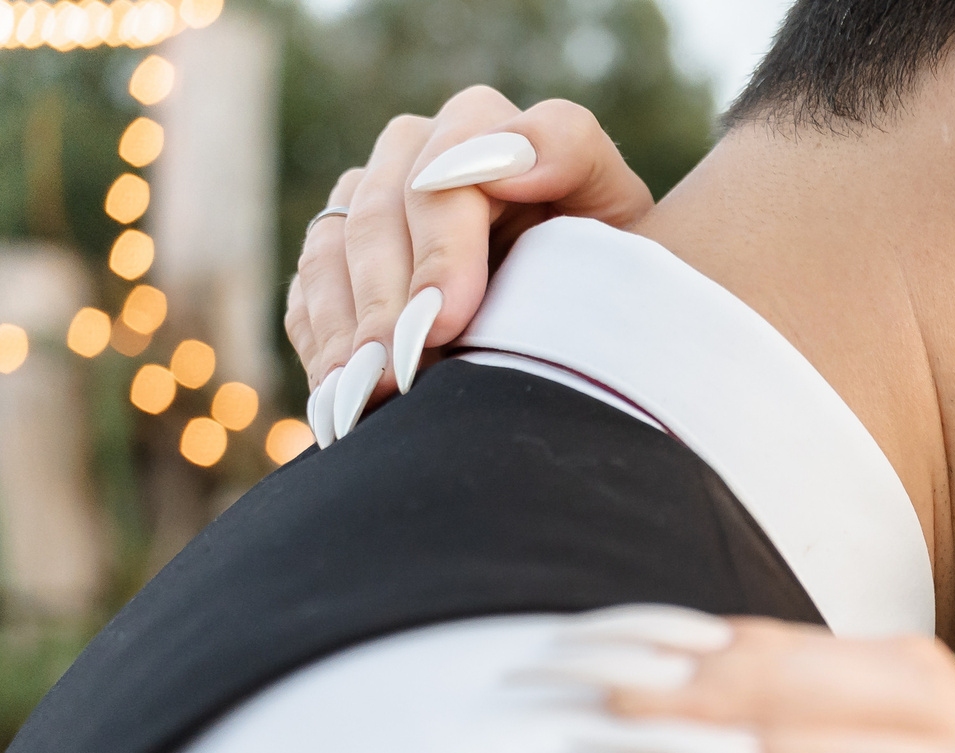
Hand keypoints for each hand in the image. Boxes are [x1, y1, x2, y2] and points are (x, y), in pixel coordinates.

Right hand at [286, 90, 650, 438]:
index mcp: (486, 128)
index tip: (446, 319)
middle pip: (382, 214)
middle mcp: (419, 150)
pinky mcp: (338, 249)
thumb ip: (571, 155)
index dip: (443, 247)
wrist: (579, 319)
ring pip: (334, 248)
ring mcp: (370, 197)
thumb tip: (506, 160)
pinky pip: (309, 289)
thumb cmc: (608, 263)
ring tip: (367, 393)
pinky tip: (342, 394)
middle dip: (389, 299)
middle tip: (401, 369)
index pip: (450, 171)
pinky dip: (324, 343)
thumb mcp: (615, 209)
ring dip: (349, 327)